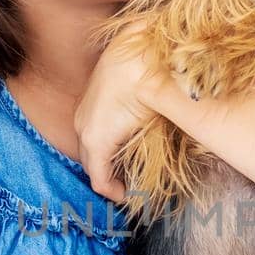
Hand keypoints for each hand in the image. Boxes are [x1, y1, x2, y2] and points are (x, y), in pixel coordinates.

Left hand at [74, 21, 171, 201]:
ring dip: (112, 180)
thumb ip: (149, 95)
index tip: (129, 165)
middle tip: (130, 183)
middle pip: (91, 154)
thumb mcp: (146, 81)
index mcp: (94, 101)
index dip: (111, 154)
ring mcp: (87, 131)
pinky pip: (99, 178)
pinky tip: (125, 195)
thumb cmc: (150, 62)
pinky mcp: (96, 142)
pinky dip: (112, 190)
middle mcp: (84, 118)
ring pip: (94, 166)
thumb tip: (169, 100)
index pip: (96, 135)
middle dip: (109, 170)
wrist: (145, 58)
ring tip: (131, 191)